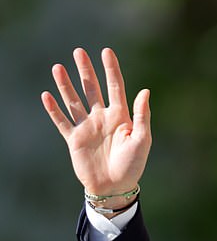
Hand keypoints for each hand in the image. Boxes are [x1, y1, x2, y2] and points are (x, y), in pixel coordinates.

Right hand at [41, 47, 151, 201]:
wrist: (115, 188)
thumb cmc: (132, 166)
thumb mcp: (142, 140)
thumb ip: (142, 116)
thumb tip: (145, 91)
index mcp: (120, 117)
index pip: (115, 87)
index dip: (111, 70)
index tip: (106, 51)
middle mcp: (102, 119)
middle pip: (92, 89)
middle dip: (85, 71)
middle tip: (78, 52)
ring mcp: (87, 128)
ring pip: (74, 101)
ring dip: (66, 85)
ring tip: (58, 67)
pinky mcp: (75, 140)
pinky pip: (62, 122)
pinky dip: (54, 110)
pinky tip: (47, 95)